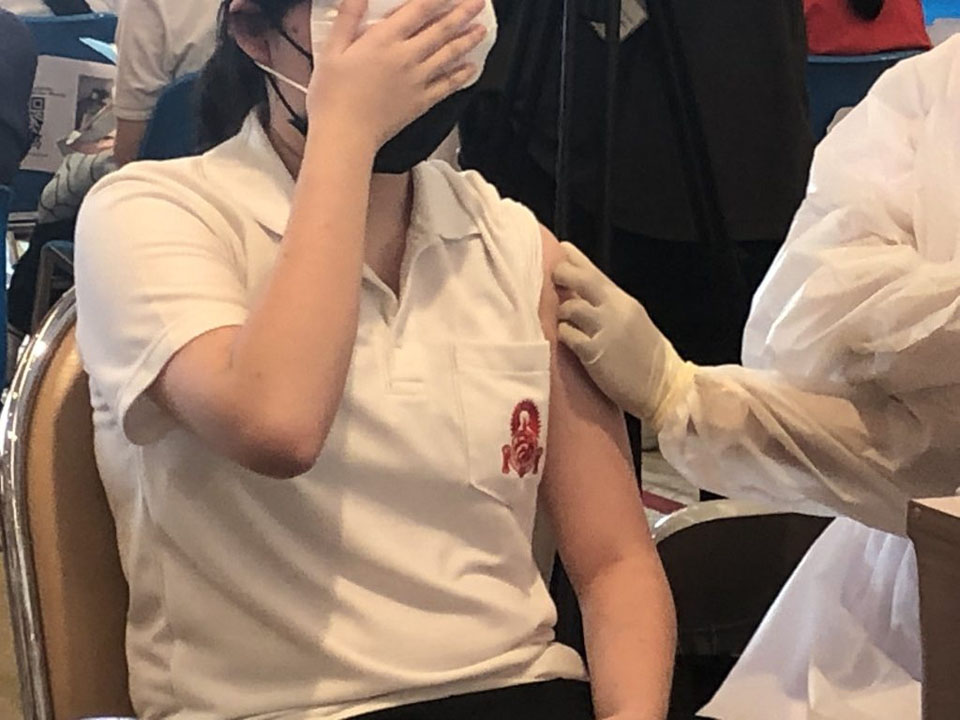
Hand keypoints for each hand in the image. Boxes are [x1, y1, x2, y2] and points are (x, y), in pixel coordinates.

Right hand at [308, 0, 487, 147]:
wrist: (346, 135)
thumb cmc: (334, 95)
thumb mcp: (332, 50)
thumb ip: (348, 18)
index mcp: (384, 40)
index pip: (419, 10)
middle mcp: (406, 57)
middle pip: (441, 29)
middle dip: (463, 13)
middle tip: (478, 2)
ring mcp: (417, 80)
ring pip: (449, 55)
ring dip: (468, 40)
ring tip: (481, 29)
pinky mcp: (421, 102)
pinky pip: (447, 85)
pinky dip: (462, 75)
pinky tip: (471, 68)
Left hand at [553, 242, 695, 429]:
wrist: (665, 389)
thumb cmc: (648, 360)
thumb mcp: (634, 323)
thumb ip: (610, 307)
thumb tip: (581, 297)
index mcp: (625, 302)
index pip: (596, 272)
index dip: (576, 259)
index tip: (561, 249)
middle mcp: (615, 310)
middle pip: (582, 280)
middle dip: (563, 274)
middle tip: (551, 277)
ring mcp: (605, 330)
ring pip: (570, 308)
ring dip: (562, 313)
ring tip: (564, 321)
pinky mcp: (594, 353)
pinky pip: (568, 335)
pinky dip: (564, 335)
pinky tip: (568, 340)